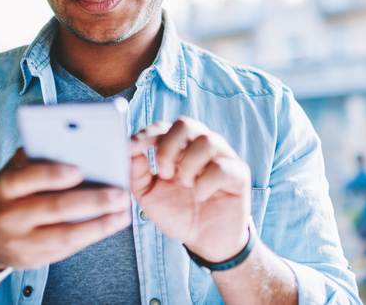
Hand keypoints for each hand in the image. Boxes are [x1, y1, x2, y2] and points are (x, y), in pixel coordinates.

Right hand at [0, 148, 131, 269]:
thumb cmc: (8, 196)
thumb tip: (70, 145)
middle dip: (90, 201)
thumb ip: (34, 161)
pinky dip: (91, 237)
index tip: (79, 170)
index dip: (52, 174)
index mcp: (4, 187)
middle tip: (119, 194)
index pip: (28, 178)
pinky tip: (110, 226)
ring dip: (98, 225)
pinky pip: (66, 249)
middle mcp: (9, 215)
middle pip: (53, 208)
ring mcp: (21, 241)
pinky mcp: (34, 259)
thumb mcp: (11, 174)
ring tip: (122, 213)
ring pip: (64, 235)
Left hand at [130, 117, 250, 262]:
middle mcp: (201, 146)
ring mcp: (222, 158)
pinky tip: (200, 195)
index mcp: (179, 148)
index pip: (163, 127)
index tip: (132, 148)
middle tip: (163, 173)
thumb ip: (137, 173)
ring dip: (188, 164)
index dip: (146, 134)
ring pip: (206, 140)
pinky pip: (222, 167)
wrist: (206, 241)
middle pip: (185, 124)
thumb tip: (128, 151)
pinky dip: (205, 182)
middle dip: (168, 147)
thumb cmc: (179, 213)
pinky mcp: (238, 175)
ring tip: (184, 185)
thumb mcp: (149, 195)